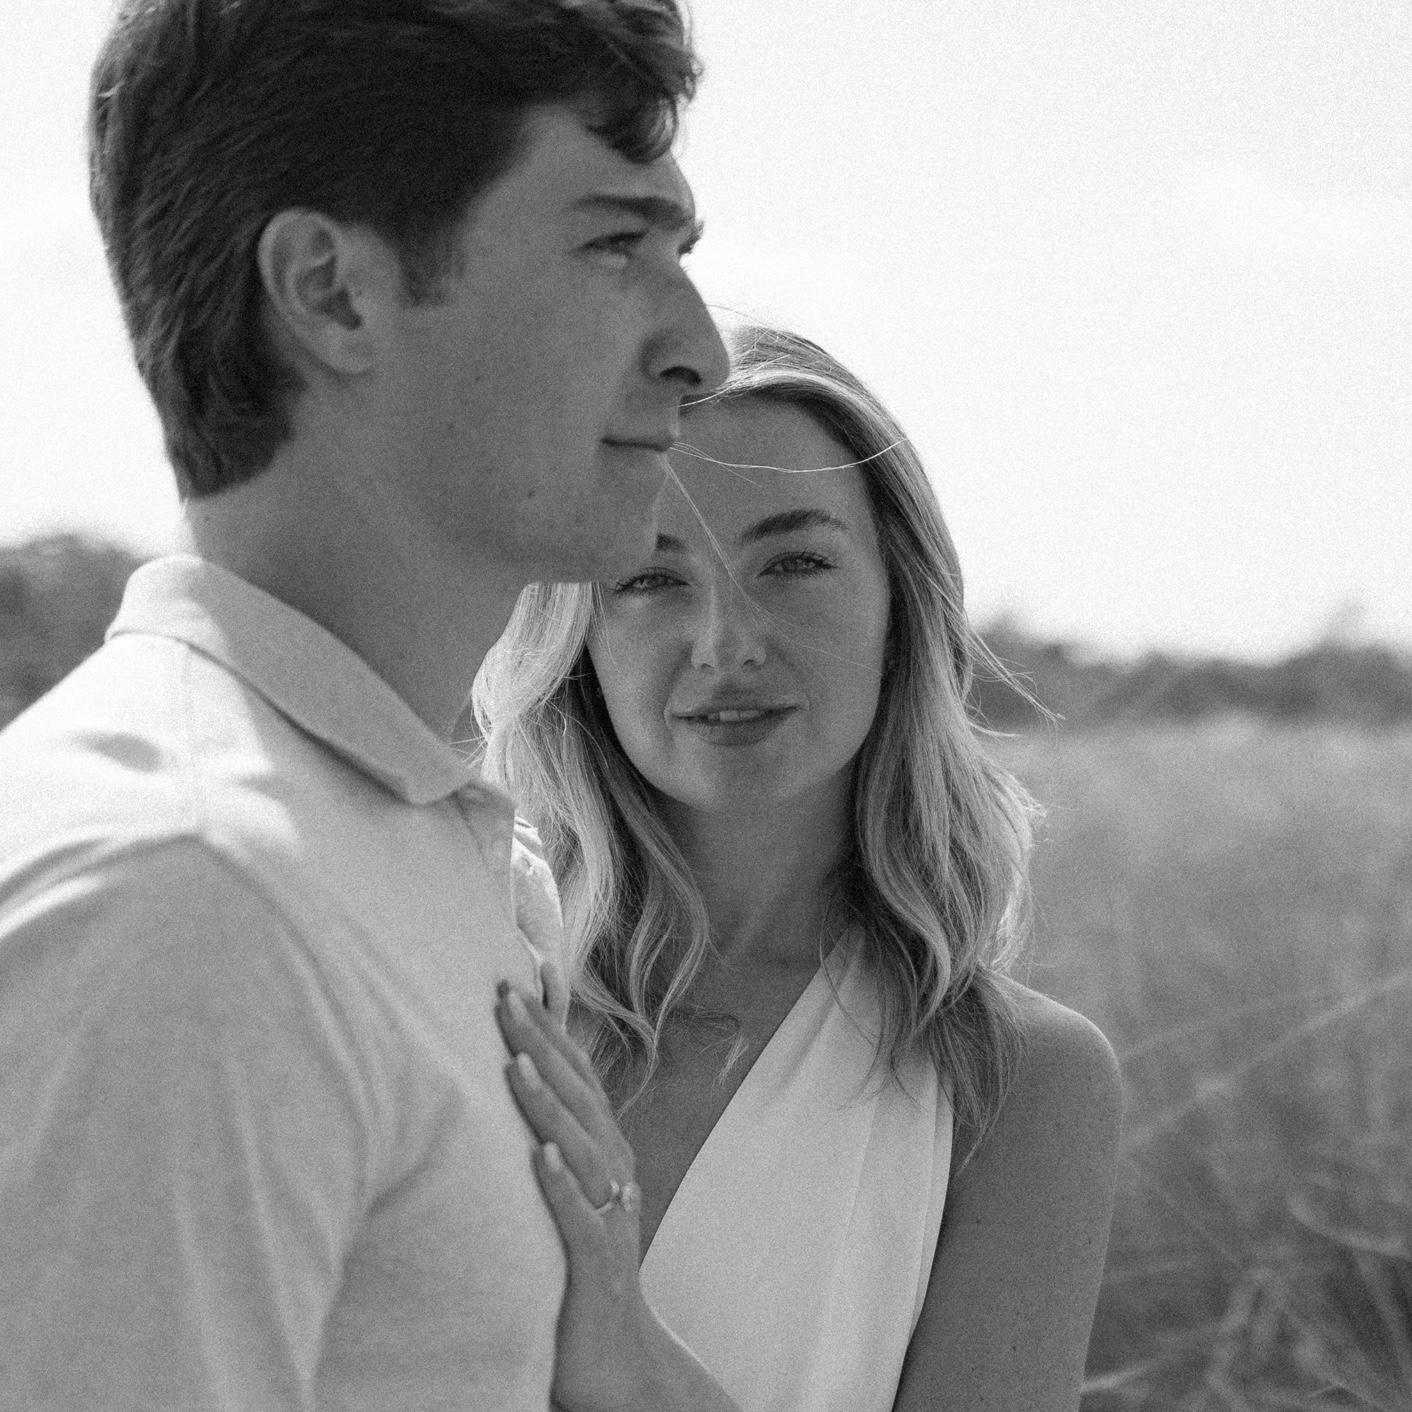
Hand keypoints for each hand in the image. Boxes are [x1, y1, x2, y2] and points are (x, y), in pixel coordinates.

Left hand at [496, 982, 658, 1411]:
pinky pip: (580, 1220)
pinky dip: (562, 1185)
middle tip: (501, 996)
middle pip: (578, 1096)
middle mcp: (614, 1174)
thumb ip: (551, 1133)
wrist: (620, 1360)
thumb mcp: (568, 1191)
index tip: (520, 977)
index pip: (577, 1074)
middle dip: (540, 1044)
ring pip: (581, 1148)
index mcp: (605, 1150)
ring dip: (548, 1103)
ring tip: (514, 1062)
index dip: (551, 1025)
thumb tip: (516, 1072)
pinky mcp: (596, 1268)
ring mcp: (609, 1218)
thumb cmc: (580, 1266)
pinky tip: (541, 1156)